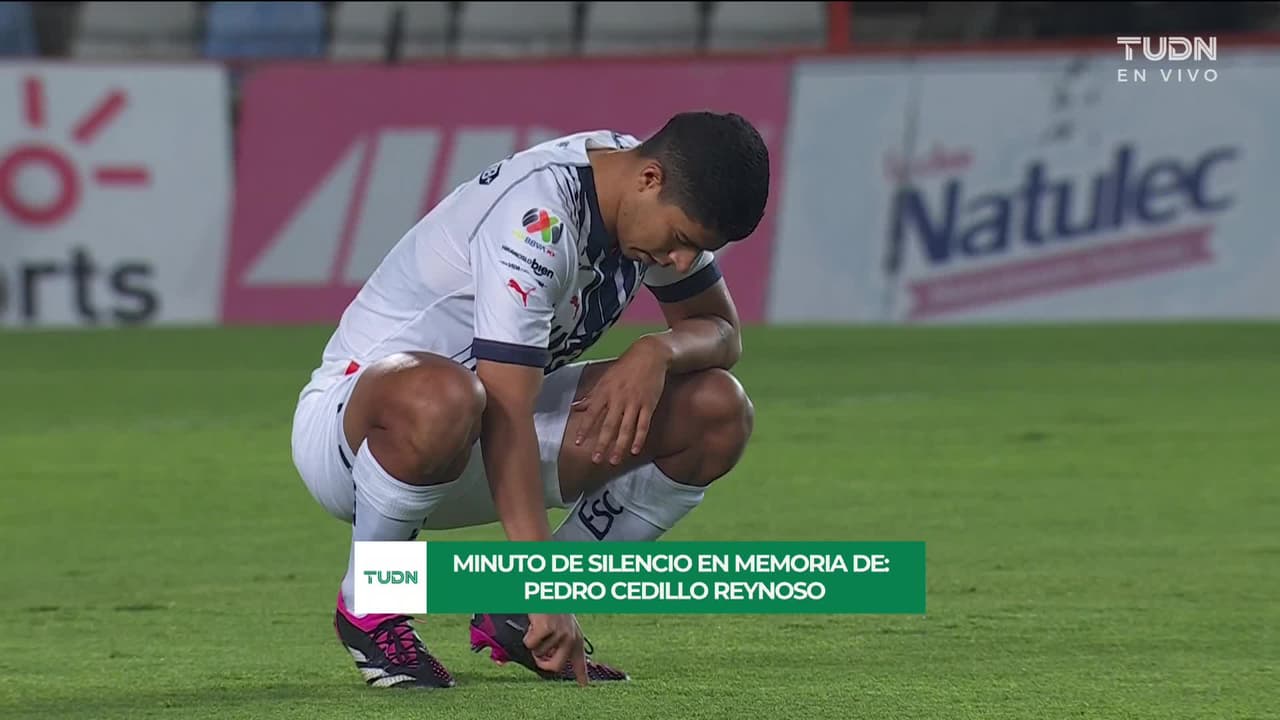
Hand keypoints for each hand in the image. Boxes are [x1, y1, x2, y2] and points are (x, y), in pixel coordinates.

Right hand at [524, 613, 588, 685]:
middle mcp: (571, 637)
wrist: (546, 589)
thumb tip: (517, 662)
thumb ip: (547, 644)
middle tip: (537, 657)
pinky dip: (527, 635)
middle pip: (556, 666)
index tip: (584, 685)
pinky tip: (533, 623)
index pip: (580, 661)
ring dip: (533, 642)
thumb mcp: (555, 625)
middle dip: (542, 664)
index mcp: (575, 637)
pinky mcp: (548, 629)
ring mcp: (560, 633)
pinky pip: (530, 644)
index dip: (582, 675)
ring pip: (538, 653)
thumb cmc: (548, 607)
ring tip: (538, 626)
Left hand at [573, 337, 670, 465]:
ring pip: (626, 428)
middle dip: (602, 443)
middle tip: (595, 459)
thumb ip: (591, 395)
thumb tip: (574, 407)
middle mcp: (618, 398)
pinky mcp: (649, 404)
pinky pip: (643, 425)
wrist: (649, 355)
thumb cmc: (625, 367)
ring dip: (620, 446)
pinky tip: (635, 450)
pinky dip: (639, 438)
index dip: (584, 428)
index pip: (592, 413)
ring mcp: (635, 402)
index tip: (578, 442)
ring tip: (614, 461)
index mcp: (605, 391)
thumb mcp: (605, 378)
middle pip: (609, 425)